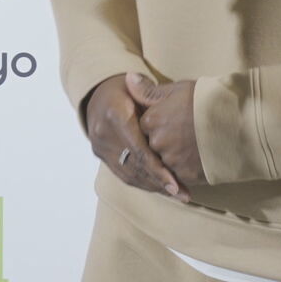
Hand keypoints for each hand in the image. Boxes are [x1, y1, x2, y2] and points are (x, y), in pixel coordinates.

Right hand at [85, 75, 187, 201]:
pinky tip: (162, 188)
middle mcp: (103, 133)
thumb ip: (148, 93)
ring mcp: (100, 146)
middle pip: (134, 166)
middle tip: (184, 194)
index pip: (138, 149)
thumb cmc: (125, 88)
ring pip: (128, 174)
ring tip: (178, 194)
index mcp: (114, 115)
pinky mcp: (101, 155)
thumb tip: (157, 89)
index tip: (175, 184)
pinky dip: (143, 183)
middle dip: (160, 183)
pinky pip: (123, 174)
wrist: (96, 94)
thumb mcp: (137, 86)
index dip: (157, 169)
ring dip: (154, 187)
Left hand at [130, 73, 205, 188]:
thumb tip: (127, 79)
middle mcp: (157, 143)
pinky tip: (199, 158)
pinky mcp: (186, 175)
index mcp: (152, 120)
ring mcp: (171, 161)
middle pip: (154, 145)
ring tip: (195, 146)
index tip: (176, 119)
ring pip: (166, 162)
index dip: (161, 122)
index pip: (146, 125)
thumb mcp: (178, 89)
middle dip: (167, 141)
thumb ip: (149, 90)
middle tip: (187, 133)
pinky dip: (187, 168)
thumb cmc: (208, 100)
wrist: (240, 122)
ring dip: (176, 156)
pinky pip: (179, 175)